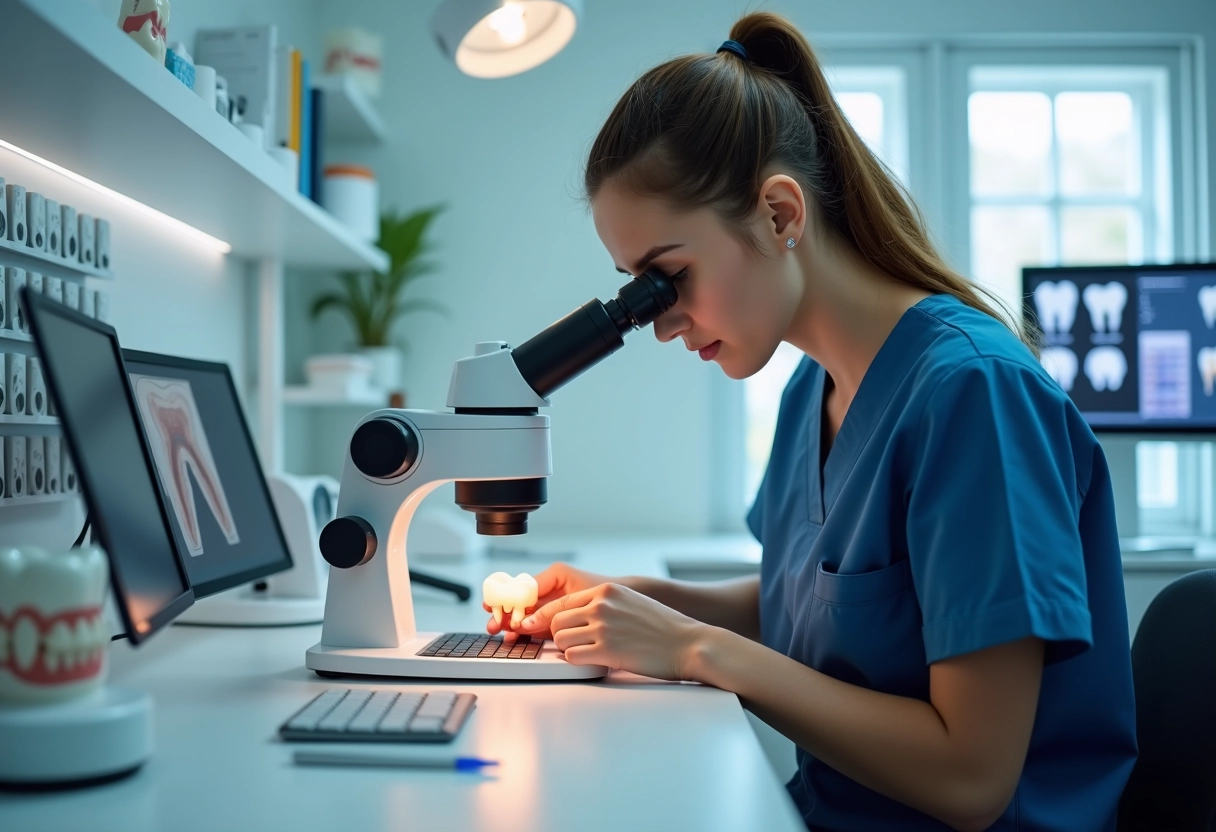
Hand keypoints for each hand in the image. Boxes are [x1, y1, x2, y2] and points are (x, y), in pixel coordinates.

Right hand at [483, 562, 609, 641]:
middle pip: (521, 601)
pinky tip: (516, 636)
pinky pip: (537, 622)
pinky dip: (526, 630)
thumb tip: (524, 622)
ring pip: (526, 614)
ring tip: (502, 633)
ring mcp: (555, 604)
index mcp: (555, 576)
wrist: (626, 603)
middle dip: (505, 613)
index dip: (507, 598)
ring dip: (512, 623)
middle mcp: (552, 588)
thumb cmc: (606, 592)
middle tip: (494, 625)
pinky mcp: (559, 617)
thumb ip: (550, 609)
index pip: (523, 587)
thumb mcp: (576, 597)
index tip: (494, 607)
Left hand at [517, 582, 704, 680]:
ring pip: (560, 639)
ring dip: (568, 648)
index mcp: (606, 591)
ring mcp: (603, 627)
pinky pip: (572, 657)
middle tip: (570, 644)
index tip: (531, 625)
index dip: (544, 616)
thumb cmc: (663, 627)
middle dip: (558, 635)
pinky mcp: (607, 650)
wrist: (688, 643)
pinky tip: (593, 660)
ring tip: (587, 652)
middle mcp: (601, 605)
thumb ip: (603, 604)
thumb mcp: (630, 602)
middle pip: (556, 621)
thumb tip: (575, 616)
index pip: (561, 602)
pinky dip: (577, 661)